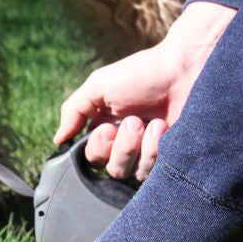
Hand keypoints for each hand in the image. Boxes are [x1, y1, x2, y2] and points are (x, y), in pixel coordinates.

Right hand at [54, 1, 236, 179]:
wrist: (184, 69)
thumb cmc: (142, 73)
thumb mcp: (99, 85)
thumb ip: (74, 111)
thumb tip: (57, 140)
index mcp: (104, 128)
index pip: (91, 158)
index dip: (97, 148)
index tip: (107, 127)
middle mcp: (124, 144)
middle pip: (111, 169)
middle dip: (122, 147)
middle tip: (134, 121)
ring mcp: (148, 152)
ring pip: (133, 172)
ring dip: (140, 146)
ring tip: (153, 121)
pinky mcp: (169, 157)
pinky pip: (154, 171)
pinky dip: (157, 147)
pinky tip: (165, 127)